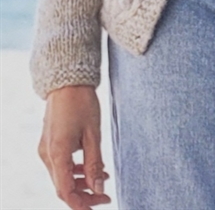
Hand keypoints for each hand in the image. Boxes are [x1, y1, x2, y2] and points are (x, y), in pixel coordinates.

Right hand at [38, 84, 110, 209]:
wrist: (67, 81)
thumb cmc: (82, 103)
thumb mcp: (93, 134)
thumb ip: (95, 163)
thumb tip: (98, 188)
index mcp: (57, 153)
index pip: (66, 192)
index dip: (83, 204)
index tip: (100, 204)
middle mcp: (47, 154)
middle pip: (62, 187)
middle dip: (84, 195)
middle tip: (105, 195)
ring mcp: (46, 149)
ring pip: (61, 177)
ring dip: (80, 183)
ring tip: (103, 178)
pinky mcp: (49, 143)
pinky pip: (60, 165)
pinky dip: (75, 171)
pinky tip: (91, 166)